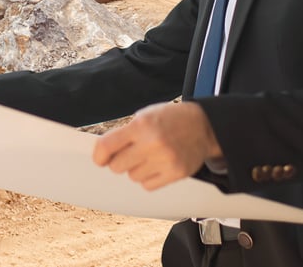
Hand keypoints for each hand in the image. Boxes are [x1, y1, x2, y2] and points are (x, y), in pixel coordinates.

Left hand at [91, 102, 220, 190]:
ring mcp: (166, 160)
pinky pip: (148, 186)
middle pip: (117, 166)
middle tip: (129, 154)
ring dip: (135, 169)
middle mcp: (153, 143)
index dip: (99, 155)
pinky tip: (156, 166)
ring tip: (148, 157)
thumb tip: (103, 154)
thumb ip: (124, 134)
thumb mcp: (144, 116)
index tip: (99, 159)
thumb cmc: (170, 119)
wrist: (203, 126)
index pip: (107, 146)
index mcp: (142, 125)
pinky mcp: (176, 173)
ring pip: (132, 177)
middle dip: (119, 161)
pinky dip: (148, 179)